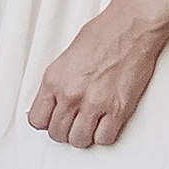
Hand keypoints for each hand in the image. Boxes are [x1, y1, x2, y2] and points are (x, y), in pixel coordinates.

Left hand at [29, 0, 167, 150]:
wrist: (130, 28)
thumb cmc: (103, 34)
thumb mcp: (67, 57)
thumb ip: (59, 82)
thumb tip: (54, 101)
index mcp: (54, 80)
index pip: (37, 120)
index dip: (46, 122)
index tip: (53, 120)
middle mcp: (71, 95)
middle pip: (57, 133)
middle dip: (65, 131)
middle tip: (73, 123)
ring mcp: (94, 104)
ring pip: (79, 140)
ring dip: (84, 136)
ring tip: (89, 125)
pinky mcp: (118, 110)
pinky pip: (105, 139)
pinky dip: (104, 136)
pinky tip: (106, 124)